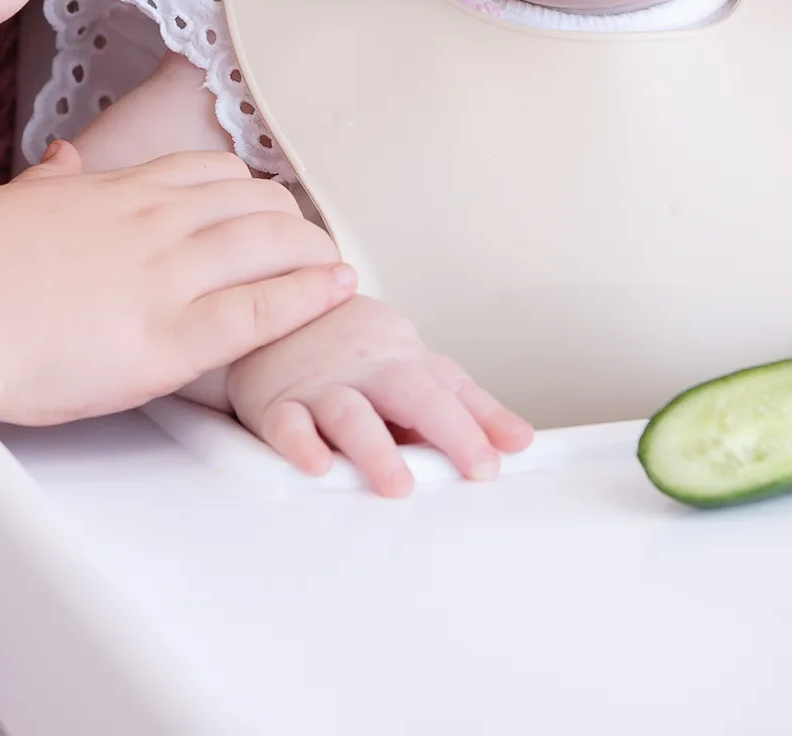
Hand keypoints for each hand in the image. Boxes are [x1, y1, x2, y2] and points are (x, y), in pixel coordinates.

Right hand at [0, 140, 353, 426]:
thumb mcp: (9, 206)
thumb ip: (50, 184)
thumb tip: (65, 157)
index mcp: (112, 191)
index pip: (209, 171)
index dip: (248, 194)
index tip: (266, 215)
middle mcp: (150, 222)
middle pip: (256, 201)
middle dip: (293, 225)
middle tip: (310, 252)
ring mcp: (164, 277)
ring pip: (273, 243)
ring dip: (314, 255)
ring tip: (335, 272)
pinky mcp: (168, 339)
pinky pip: (261, 308)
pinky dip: (310, 295)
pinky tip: (338, 290)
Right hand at [225, 295, 532, 496]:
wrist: (274, 304)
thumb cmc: (354, 354)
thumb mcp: (411, 369)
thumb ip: (463, 407)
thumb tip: (517, 442)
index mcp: (405, 362)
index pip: (452, 389)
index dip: (485, 419)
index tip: (514, 447)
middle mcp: (367, 371)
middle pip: (412, 393)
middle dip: (450, 429)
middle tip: (479, 467)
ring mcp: (321, 386)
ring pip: (351, 414)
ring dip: (377, 449)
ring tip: (400, 487)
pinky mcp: (277, 404)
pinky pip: (287, 424)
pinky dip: (301, 445)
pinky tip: (318, 467)